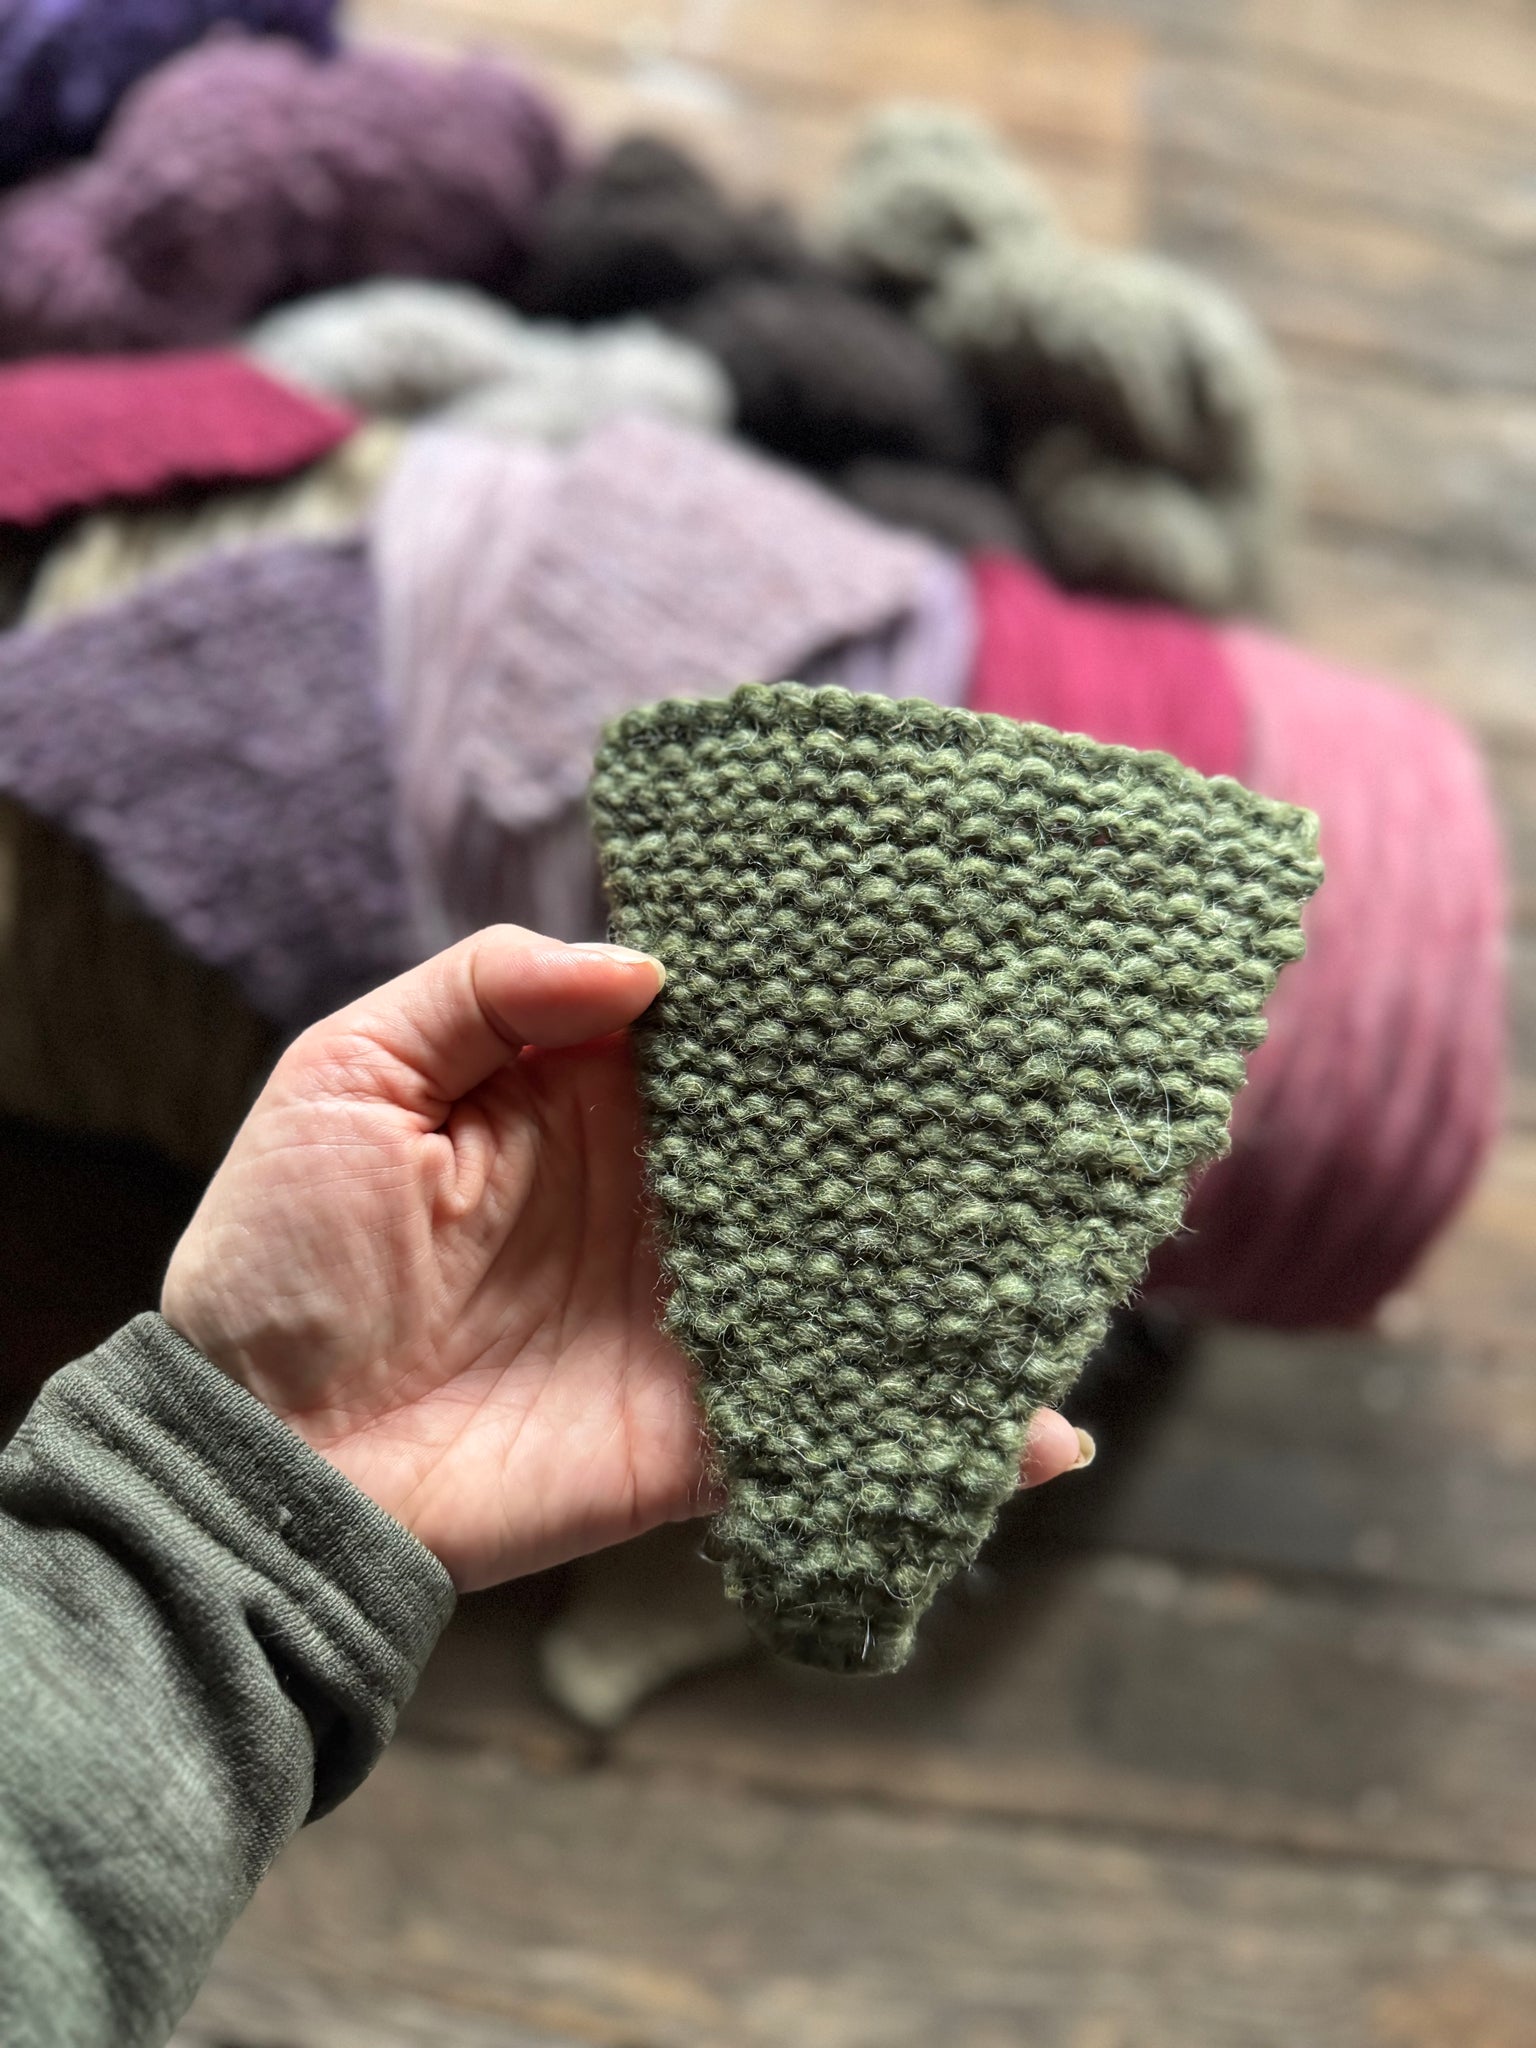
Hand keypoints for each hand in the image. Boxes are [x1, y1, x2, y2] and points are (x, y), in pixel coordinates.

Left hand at [163, 927, 1087, 1590]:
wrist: (261, 1455)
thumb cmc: (281, 1248)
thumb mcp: (350, 1072)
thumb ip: (489, 988)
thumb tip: (651, 967)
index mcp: (592, 1100)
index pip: (724, 1031)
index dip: (797, 990)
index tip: (898, 943)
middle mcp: (667, 1198)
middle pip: (810, 1141)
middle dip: (911, 1114)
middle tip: (1031, 1070)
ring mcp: (697, 1312)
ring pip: (847, 1270)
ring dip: (947, 1257)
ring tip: (1070, 1226)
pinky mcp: (706, 1429)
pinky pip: (829, 1415)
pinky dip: (929, 1424)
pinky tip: (1038, 1422)